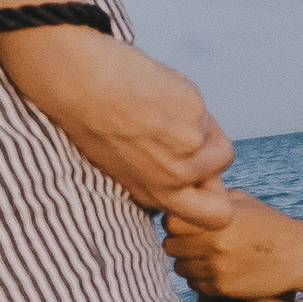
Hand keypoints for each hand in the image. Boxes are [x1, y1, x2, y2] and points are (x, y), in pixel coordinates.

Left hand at [0, 28, 232, 207]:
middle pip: (221, 209)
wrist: (81, 82)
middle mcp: (172, 181)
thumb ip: (154, 173)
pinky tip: (160, 93)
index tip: (193, 174)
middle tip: (193, 145)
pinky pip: (208, 115)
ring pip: (221, 151)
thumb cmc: (92, 116)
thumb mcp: (121, 162)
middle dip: (216, 183)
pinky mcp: (194, 122)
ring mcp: (187, 153)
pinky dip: (190, 102)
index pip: (207, 218)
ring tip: (169, 113)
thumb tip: (188, 169)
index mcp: (152, 193)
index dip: (204, 197)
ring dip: (204, 132)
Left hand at [159, 185, 302, 301]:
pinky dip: (201, 279)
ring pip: (180, 268)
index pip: (170, 222)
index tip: (186, 224)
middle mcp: (214, 243)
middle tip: (192, 242)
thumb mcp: (244, 202)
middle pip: (171, 246)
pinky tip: (217, 271)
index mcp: (217, 219)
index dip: (175, 223)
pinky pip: (196, 285)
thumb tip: (187, 192)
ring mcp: (217, 268)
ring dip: (188, 263)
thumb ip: (214, 199)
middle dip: (179, 244)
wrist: (298, 256)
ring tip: (205, 257)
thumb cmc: (271, 224)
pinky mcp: (223, 288)